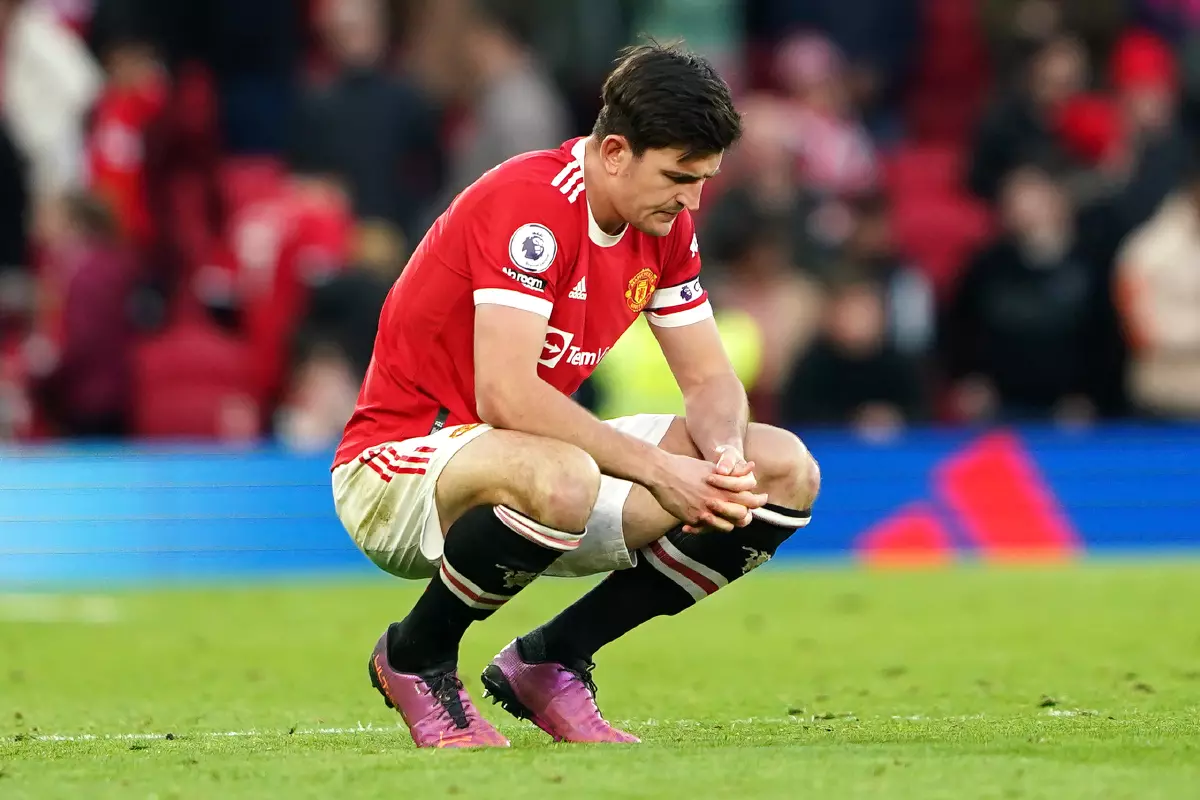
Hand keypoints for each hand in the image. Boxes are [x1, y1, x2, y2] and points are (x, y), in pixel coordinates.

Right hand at [649, 452, 766, 534]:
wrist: (661, 473)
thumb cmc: (685, 466)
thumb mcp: (711, 466)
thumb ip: (732, 472)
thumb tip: (751, 467)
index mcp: (723, 487)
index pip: (749, 498)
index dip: (758, 500)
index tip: (763, 499)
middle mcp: (716, 501)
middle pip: (742, 515)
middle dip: (747, 516)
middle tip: (749, 515)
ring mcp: (704, 512)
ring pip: (727, 526)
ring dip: (729, 523)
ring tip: (728, 519)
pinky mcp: (692, 519)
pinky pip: (706, 529)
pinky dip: (708, 527)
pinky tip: (705, 521)